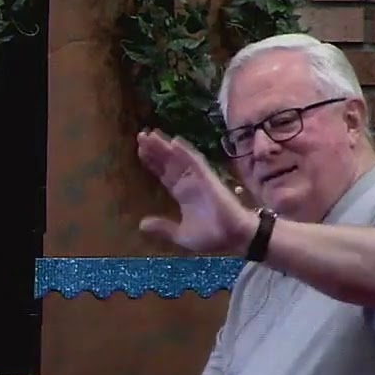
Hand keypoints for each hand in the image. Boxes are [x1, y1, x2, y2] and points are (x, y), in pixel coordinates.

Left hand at [136, 130, 256, 253]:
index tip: (140, 151)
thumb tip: (141, 224)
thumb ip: (163, 228)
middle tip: (141, 136)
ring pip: (179, 159)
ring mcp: (199, 179)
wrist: (235, 240)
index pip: (165, 174)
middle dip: (155, 150)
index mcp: (183, 194)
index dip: (153, 163)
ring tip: (150, 135)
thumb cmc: (213, 238)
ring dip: (165, 146)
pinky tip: (173, 143)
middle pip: (169, 162)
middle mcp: (190, 183)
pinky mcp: (209, 179)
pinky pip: (196, 163)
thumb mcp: (181, 234)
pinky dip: (185, 152)